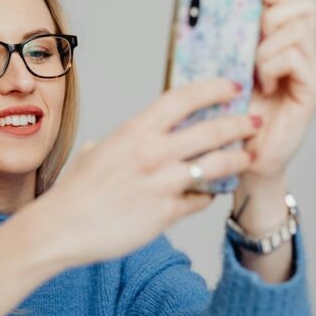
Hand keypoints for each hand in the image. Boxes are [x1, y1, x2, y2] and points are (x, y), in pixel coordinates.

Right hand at [28, 79, 259, 267]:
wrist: (61, 228)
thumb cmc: (74, 192)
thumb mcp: (94, 154)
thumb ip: (116, 144)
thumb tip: (121, 142)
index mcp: (134, 132)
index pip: (182, 99)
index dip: (213, 89)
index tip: (231, 87)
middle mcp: (152, 153)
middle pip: (211, 130)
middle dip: (239, 124)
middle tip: (254, 122)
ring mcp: (161, 184)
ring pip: (216, 165)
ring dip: (237, 159)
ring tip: (248, 157)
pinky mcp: (165, 213)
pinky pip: (199, 200)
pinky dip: (207, 196)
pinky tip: (210, 194)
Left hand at [234, 0, 315, 182]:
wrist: (244, 165)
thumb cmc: (231, 125)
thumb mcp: (221, 79)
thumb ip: (223, 52)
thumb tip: (195, 23)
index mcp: (280, 48)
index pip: (284, 2)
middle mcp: (302, 55)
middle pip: (301, 6)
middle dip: (270, 14)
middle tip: (251, 41)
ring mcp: (310, 71)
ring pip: (294, 30)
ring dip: (264, 47)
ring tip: (253, 74)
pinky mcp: (312, 90)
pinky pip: (292, 57)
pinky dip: (271, 66)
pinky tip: (261, 87)